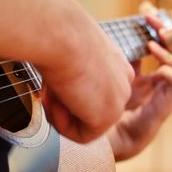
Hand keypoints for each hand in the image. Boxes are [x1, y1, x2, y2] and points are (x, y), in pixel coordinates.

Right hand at [39, 13, 134, 142]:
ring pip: (85, 125)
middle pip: (89, 110)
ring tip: (49, 93)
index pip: (94, 92)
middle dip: (63, 104)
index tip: (53, 77)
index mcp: (117, 66)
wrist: (62, 34)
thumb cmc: (61, 35)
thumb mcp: (71, 52)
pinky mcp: (108, 117)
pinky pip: (80, 136)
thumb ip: (74, 72)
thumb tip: (61, 86)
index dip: (68, 90)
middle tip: (47, 88)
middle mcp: (124, 83)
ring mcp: (119, 101)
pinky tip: (57, 101)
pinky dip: (61, 124)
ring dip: (60, 113)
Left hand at [107, 14, 171, 160]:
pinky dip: (168, 70)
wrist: (118, 133)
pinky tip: (154, 70)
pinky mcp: (169, 102)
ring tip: (152, 46)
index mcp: (165, 67)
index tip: (146, 10)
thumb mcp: (126, 73)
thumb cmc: (123, 105)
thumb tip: (126, 31)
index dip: (164, 22)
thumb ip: (130, 56)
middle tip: (155, 24)